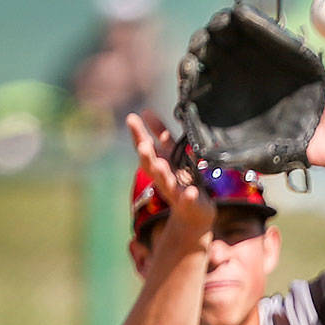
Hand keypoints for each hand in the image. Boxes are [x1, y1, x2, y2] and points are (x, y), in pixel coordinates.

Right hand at [126, 111, 214, 242]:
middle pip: (151, 166)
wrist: (192, 213)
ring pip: (166, 183)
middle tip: (143, 145)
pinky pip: (188, 200)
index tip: (132, 118)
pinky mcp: (190, 203)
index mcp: (159, 164)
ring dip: (162, 174)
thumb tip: (145, 111)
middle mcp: (163, 178)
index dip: (138, 134)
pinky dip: (188, 196)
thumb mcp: (170, 154)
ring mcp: (176, 192)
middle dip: (147, 156)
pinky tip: (191, 192)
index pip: (145, 148)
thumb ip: (160, 133)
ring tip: (160, 164)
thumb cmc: (180, 179)